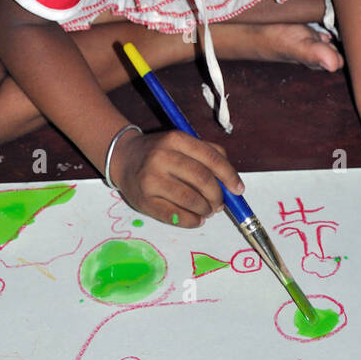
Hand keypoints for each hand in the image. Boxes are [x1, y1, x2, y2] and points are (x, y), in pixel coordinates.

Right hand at [109, 129, 244, 226]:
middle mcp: (162, 157)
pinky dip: (191, 221)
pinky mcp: (144, 201)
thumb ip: (208, 153)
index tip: (238, 189)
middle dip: (217, 196)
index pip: (210, 157)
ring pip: (190, 199)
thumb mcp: (181, 142)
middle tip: (220, 204)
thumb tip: (232, 181)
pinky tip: (196, 219)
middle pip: (202, 179)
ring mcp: (151, 179)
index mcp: (175, 139)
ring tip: (208, 211)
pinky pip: (175, 216)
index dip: (229, 175)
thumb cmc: (159, 152)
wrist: (122, 158)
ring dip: (205, 209)